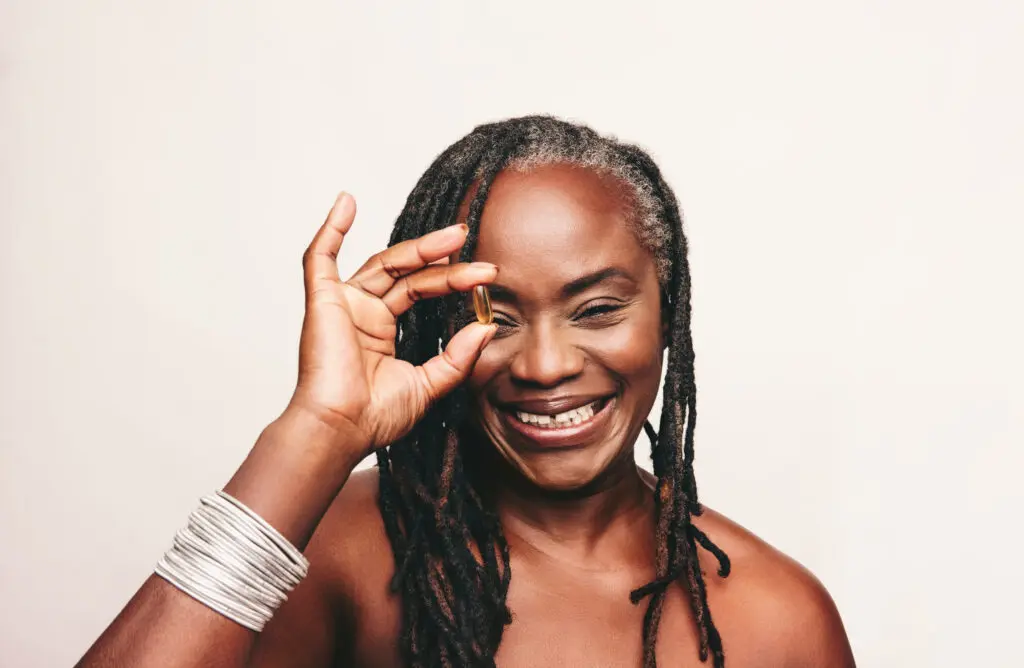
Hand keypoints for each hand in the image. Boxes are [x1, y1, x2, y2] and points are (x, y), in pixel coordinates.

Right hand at [285, 193, 496, 458]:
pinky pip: (319, 257)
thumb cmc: (374, 418)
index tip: (485, 274)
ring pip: (382, 262)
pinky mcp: (322, 301)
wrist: (342, 431)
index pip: (420, 291)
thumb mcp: (429, 385)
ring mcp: (342, 304)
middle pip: (407, 273)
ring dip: (417, 246)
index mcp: (382, 330)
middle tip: (471, 243)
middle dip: (441, 258)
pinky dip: (331, 228)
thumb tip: (486, 327)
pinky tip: (347, 202)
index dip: (451, 279)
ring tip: (453, 236)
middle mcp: (362, 312)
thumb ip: (457, 357)